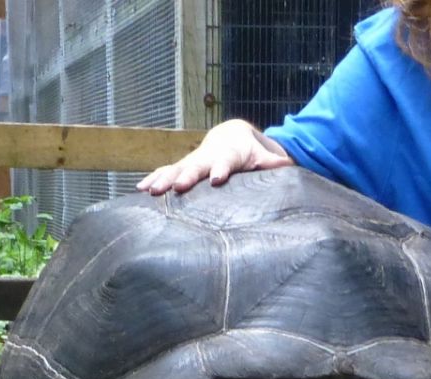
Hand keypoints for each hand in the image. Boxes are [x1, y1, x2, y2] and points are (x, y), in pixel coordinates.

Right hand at [137, 119, 294, 194]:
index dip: (220, 169)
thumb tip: (289, 165)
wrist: (230, 134)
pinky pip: (165, 171)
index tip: (216, 179)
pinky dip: (154, 178)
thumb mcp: (261, 156)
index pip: (224, 162)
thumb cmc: (248, 151)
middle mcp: (206, 157)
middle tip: (177, 187)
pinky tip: (141, 189)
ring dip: (163, 180)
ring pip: (175, 169)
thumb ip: (273, 163)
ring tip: (151, 191)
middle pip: (195, 167)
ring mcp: (191, 161)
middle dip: (186, 176)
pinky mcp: (181, 167)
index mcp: (227, 155)